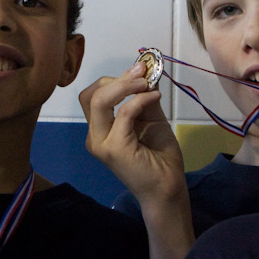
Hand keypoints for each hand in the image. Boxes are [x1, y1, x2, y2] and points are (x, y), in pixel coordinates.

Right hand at [78, 63, 184, 202]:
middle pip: (91, 95)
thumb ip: (144, 98)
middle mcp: (94, 136)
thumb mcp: (151, 119)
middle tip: (142, 71)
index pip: (93, 96)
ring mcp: (101, 144)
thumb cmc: (159, 158)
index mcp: (99, 130)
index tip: (140, 70)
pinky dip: (139, 99)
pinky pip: (123, 113)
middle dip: (117, 78)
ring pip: (99, 100)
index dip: (114, 79)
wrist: (167, 188)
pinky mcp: (114, 148)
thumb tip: (146, 71)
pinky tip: (154, 97)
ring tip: (146, 82)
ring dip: (124, 85)